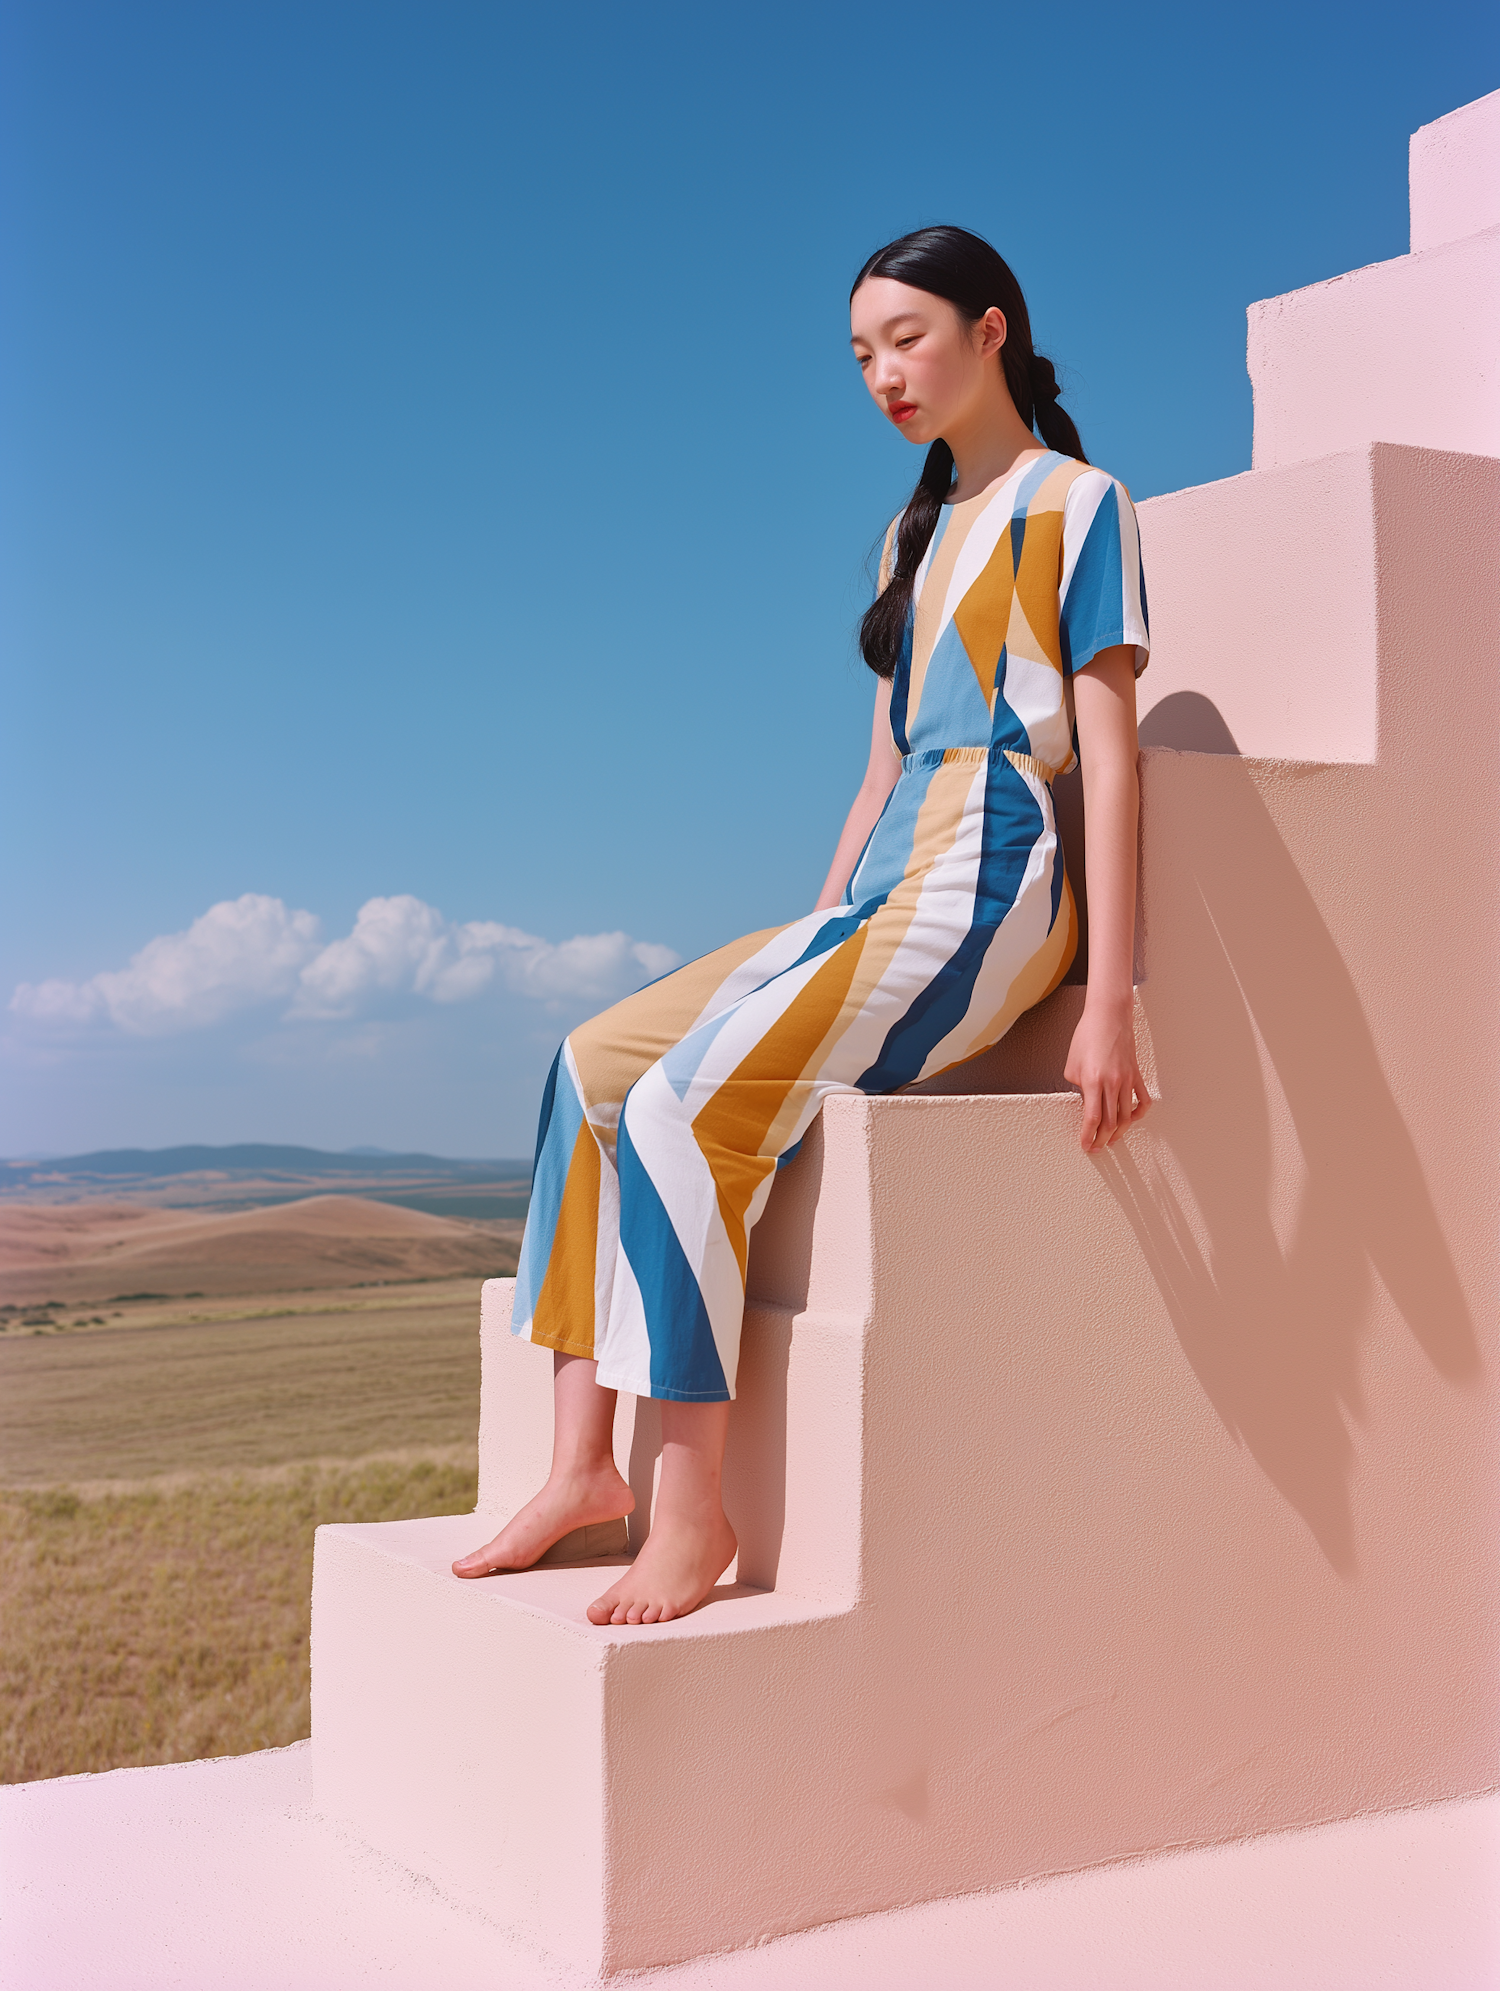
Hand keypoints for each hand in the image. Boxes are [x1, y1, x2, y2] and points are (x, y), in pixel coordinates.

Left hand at [1063, 997, 1150, 1152]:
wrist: (1108, 1016)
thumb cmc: (1088, 1035)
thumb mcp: (1072, 1065)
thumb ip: (1077, 1087)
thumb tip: (1084, 1102)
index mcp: (1093, 1081)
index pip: (1092, 1119)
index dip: (1088, 1136)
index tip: (1085, 1145)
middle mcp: (1112, 1083)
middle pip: (1110, 1122)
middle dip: (1101, 1139)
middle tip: (1096, 1147)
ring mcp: (1127, 1080)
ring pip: (1126, 1116)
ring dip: (1118, 1132)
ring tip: (1110, 1140)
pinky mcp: (1136, 1075)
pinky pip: (1142, 1101)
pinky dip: (1139, 1115)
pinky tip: (1131, 1120)